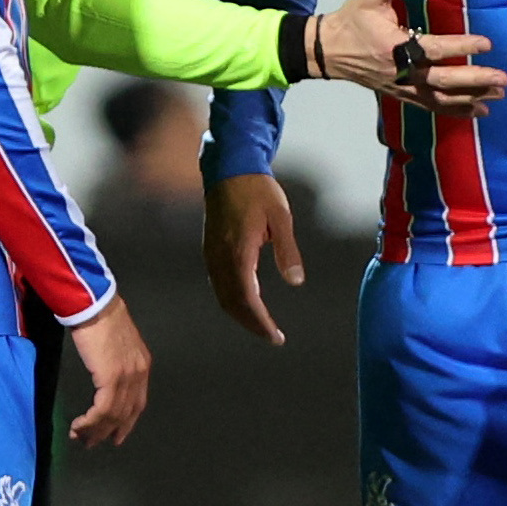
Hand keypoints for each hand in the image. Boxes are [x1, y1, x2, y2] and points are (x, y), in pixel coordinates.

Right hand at [62, 297, 150, 445]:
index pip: (137, 403)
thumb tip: (104, 378)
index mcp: (142, 365)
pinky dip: (91, 421)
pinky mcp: (112, 378)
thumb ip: (115, 362)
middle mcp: (139, 373)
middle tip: (91, 443)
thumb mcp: (115, 344)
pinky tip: (79, 426)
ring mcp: (128, 376)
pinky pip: (103, 409)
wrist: (94, 305)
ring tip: (80, 438)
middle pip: (126, 413)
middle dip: (108, 431)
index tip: (115, 436)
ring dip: (95, 430)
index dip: (126, 423)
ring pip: (114, 415)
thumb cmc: (99, 319)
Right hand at [202, 172, 301, 344]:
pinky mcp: (211, 248)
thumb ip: (287, 250)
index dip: (261, 322)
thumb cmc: (258, 190)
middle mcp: (220, 257)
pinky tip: (248, 300)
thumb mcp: (280, 217)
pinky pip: (219, 283)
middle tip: (273, 336)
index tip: (276, 336)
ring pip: (222, 295)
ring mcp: (212, 254)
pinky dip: (232, 299)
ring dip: (241, 314)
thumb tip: (295, 282)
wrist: (229, 168)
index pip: (248, 299)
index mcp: (238, 252)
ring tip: (261, 324)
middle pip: (232, 303)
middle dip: (251, 324)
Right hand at [313, 0, 506, 114]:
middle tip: (502, 79)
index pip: (435, 50)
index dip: (462, 47)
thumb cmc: (352, 21)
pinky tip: (478, 110)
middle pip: (444, 82)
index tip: (487, 43)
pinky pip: (433, 107)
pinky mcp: (404, 95)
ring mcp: (403, 88)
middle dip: (475, 81)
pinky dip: (457, 110)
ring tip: (498, 96)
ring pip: (442, 100)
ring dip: (471, 99)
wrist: (329, 51)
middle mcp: (402, 73)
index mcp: (396, 48)